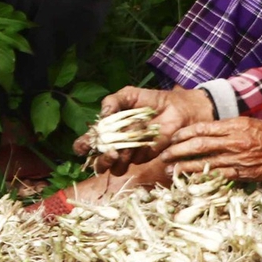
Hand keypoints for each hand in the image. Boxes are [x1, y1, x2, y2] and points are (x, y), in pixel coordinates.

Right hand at [76, 86, 213, 173]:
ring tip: (127, 146)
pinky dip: (138, 149)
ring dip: (119, 157)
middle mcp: (116, 145)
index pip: (88, 143)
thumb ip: (113, 101)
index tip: (82, 147)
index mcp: (107, 130)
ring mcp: (131, 154)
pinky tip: (144, 139)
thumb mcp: (129, 95)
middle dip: (101, 160)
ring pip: (116, 167)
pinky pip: (137, 160)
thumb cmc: (151, 100)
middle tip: (110, 152)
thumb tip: (102, 115)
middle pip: (100, 162)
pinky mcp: (147, 157)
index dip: (82, 147)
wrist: (178, 107)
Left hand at [156, 118, 261, 182]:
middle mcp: (235, 141)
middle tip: (164, 155)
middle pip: (199, 145)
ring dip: (185, 167)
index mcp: (236, 125)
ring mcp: (239, 159)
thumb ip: (230, 127)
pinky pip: (219, 176)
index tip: (172, 137)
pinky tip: (191, 181)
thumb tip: (209, 130)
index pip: (203, 128)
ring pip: (205, 163)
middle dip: (178, 150)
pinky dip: (203, 178)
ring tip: (170, 170)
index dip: (184, 133)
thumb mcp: (251, 122)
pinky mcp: (244, 174)